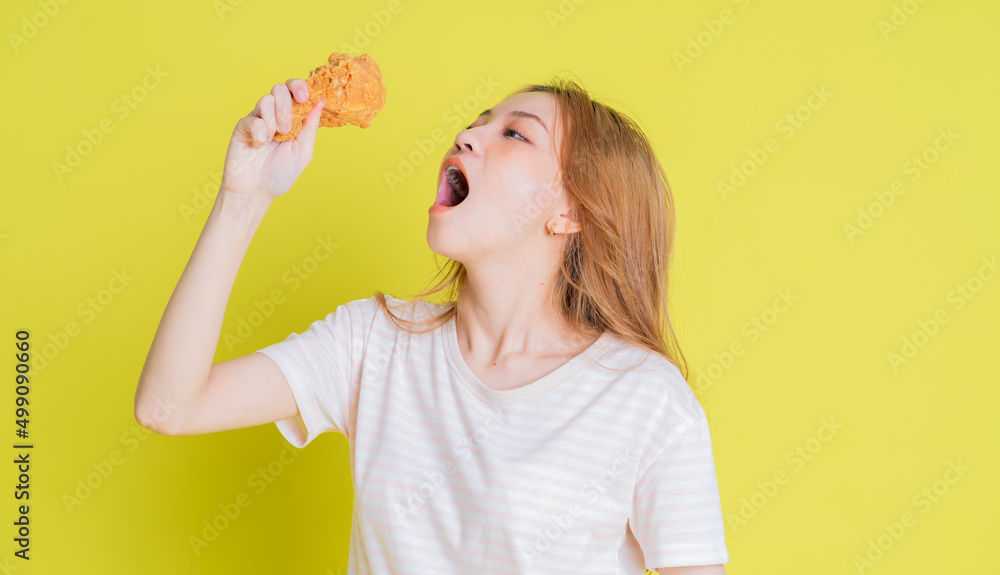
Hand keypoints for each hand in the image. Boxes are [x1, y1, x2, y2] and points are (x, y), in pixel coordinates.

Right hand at [219, 78, 324, 202]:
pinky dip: (260, 133)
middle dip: (286, 106)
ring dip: (274, 120)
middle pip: (280, 88)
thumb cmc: (280, 173)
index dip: (300, 87)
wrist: (256, 191)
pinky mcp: (242, 126)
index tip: (304, 98)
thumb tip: (321, 100)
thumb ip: (311, 125)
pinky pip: (253, 119)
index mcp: (292, 118)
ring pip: (266, 99)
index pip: (296, 90)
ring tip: (274, 139)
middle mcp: (274, 115)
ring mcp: (258, 118)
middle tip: (287, 129)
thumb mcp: (303, 150)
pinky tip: (259, 146)